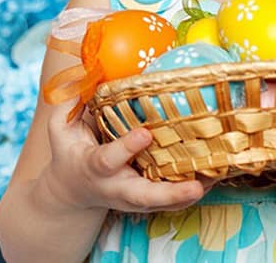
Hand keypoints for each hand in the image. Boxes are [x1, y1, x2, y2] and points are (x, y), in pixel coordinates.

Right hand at [37, 104, 212, 213]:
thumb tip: (85, 72)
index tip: (145, 133)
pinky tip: (216, 176)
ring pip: (162, 202)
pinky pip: (171, 200)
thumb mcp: (59, 129)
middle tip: (195, 187)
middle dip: (169, 194)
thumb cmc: (69, 152)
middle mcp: (115, 187)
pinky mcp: (147, 200)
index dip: (127, 147)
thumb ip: (68, 103)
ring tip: (216, 179)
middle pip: (143, 196)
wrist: (72, 192)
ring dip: (189, 194)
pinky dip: (193, 192)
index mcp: (93, 167)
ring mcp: (133, 198)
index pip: (109, 159)